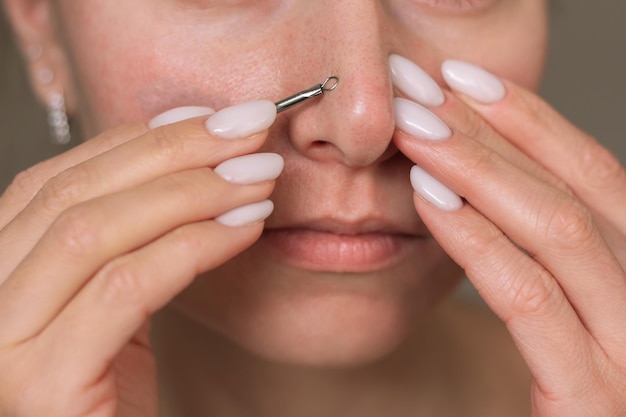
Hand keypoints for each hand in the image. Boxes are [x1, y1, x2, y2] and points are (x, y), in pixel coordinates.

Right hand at [0, 101, 281, 416]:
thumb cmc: (120, 396)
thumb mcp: (114, 304)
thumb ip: (129, 238)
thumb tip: (189, 153)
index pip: (55, 181)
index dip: (137, 140)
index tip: (211, 119)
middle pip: (73, 194)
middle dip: (173, 151)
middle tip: (248, 130)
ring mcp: (0, 348)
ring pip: (93, 230)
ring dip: (192, 192)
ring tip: (258, 176)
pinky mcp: (42, 387)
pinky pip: (125, 287)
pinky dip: (192, 246)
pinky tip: (245, 227)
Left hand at [392, 59, 625, 414]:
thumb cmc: (550, 390)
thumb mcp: (555, 313)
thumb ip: (533, 251)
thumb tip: (469, 176)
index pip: (593, 177)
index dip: (531, 119)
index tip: (463, 78)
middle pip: (575, 193)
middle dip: (492, 132)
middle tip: (421, 91)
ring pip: (559, 233)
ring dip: (479, 171)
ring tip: (416, 131)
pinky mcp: (592, 401)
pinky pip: (530, 300)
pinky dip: (479, 241)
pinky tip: (430, 201)